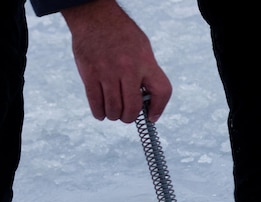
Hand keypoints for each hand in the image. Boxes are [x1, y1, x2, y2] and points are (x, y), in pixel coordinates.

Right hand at [62, 0, 171, 122]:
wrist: (94, 16)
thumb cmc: (122, 34)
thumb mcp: (143, 48)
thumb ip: (147, 72)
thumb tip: (148, 101)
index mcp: (145, 62)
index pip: (162, 91)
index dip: (158, 108)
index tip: (151, 116)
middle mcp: (128, 69)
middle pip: (133, 107)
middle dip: (130, 117)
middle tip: (127, 116)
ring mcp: (107, 72)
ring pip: (113, 109)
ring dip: (115, 115)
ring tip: (115, 112)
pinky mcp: (89, 74)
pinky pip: (95, 102)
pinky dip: (99, 113)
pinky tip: (102, 113)